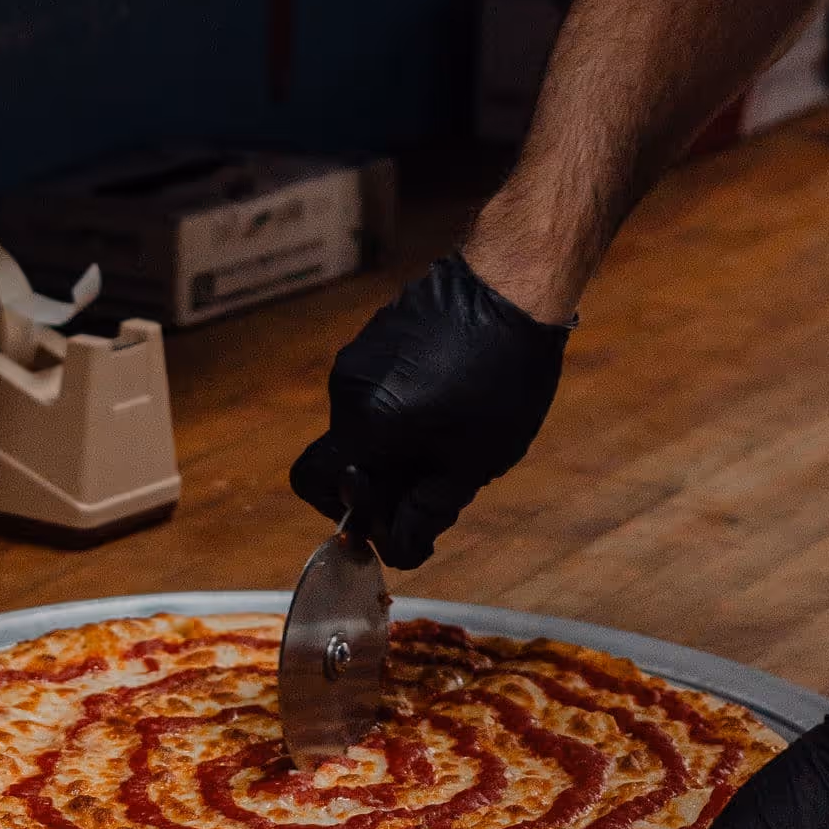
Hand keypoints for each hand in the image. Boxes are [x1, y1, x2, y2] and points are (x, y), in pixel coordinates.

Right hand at [288, 251, 570, 567]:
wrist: (515, 281)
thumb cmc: (501, 375)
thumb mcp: (473, 462)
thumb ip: (426, 511)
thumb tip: (396, 547)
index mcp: (364, 422)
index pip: (313, 483)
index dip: (346, 512)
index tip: (391, 518)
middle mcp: (347, 387)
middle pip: (345, 455)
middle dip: (384, 479)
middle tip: (439, 478)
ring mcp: (360, 353)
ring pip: (365, 421)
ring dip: (398, 441)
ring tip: (458, 428)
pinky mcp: (379, 330)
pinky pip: (380, 387)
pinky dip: (405, 407)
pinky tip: (456, 394)